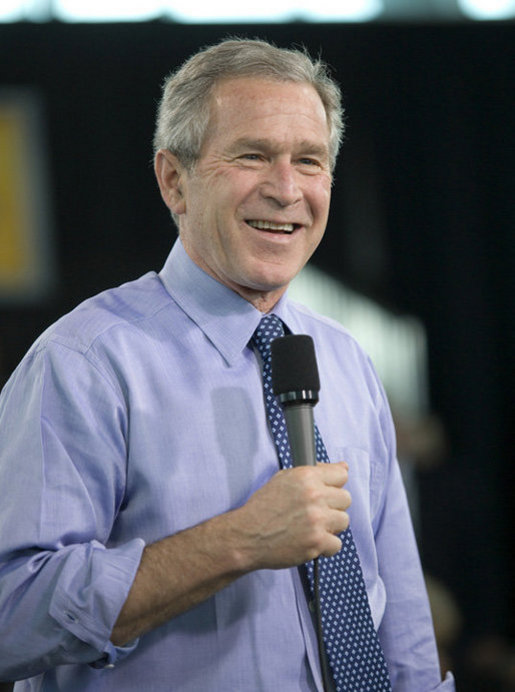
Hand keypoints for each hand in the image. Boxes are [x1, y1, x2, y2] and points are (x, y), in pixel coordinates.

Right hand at [233, 462, 350, 570]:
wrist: (246, 535)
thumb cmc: (264, 507)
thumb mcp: (284, 479)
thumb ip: (315, 472)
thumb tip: (343, 467)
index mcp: (306, 476)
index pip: (341, 474)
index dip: (333, 485)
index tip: (326, 492)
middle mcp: (314, 495)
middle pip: (345, 499)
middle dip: (332, 506)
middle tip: (315, 512)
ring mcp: (317, 520)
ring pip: (344, 521)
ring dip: (330, 526)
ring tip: (311, 527)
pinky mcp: (317, 542)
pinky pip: (337, 544)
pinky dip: (325, 546)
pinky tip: (310, 541)